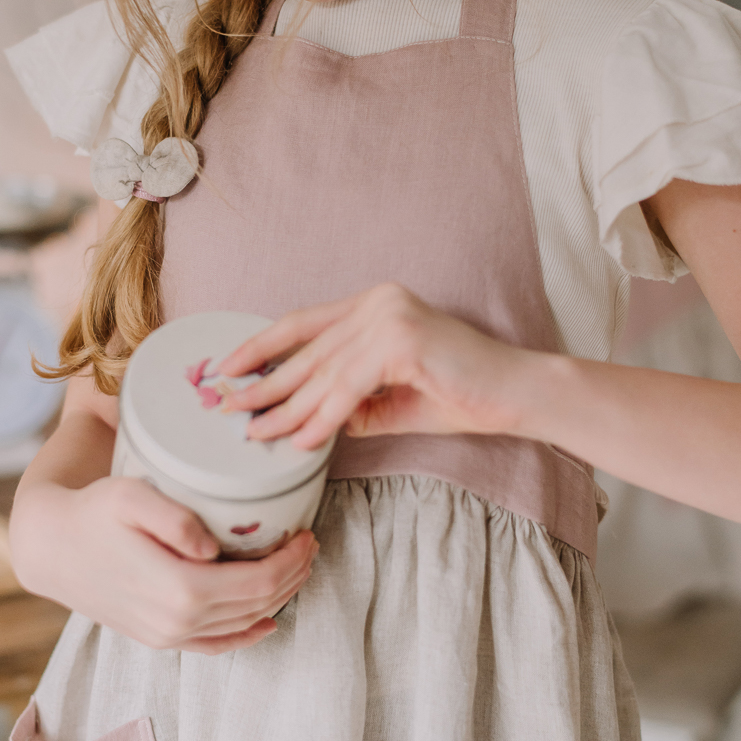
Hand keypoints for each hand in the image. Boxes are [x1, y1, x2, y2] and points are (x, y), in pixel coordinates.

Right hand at [10, 474, 317, 654]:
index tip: (307, 533)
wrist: (52, 546)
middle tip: (310, 543)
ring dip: (278, 597)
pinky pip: (216, 646)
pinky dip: (248, 634)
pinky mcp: (159, 639)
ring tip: (296, 566)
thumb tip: (210, 546)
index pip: (259, 583)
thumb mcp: (131, 497)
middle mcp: (178, 623)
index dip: (291, 561)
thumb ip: (174, 518)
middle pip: (258, 605)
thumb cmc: (94, 513)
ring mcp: (168, 637)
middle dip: (293, 575)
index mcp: (180, 590)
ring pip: (243, 625)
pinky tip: (267, 621)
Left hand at [217, 283, 536, 449]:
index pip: (303, 322)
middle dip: (262, 381)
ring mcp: (391, 316)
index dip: (261, 345)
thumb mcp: (389, 399)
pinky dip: (321, 417)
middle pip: (306, 348)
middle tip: (225, 406)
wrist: (515, 395)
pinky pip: (348, 388)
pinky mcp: (403, 341)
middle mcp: (378, 301)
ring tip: (254, 432)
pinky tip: (300, 439)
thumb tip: (302, 422)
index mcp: (373, 304)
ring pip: (322, 371)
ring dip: (284, 407)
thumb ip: (348, 402)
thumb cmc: (459, 395)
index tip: (228, 369)